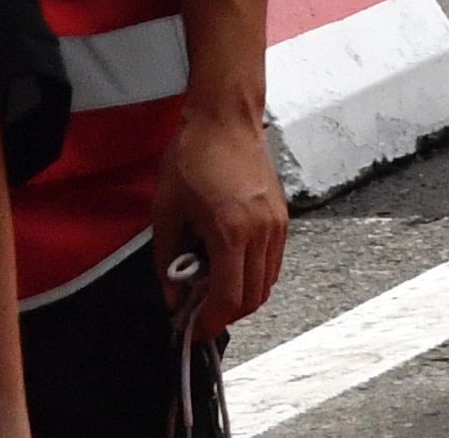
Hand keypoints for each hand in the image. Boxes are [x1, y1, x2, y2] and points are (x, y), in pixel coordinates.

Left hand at [152, 104, 286, 328]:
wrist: (225, 119)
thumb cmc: (194, 157)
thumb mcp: (166, 212)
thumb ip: (168, 261)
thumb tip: (174, 297)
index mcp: (230, 231)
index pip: (229, 299)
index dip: (210, 322)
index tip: (194, 329)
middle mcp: (261, 231)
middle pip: (253, 298)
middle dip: (225, 314)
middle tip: (199, 312)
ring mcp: (276, 225)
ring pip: (267, 284)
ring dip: (241, 296)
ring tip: (212, 288)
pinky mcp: (282, 218)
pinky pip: (273, 263)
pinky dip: (253, 276)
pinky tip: (229, 265)